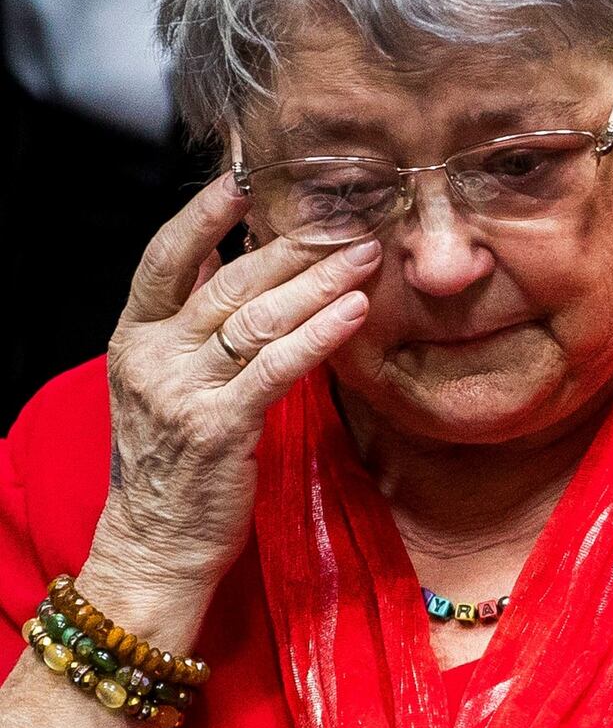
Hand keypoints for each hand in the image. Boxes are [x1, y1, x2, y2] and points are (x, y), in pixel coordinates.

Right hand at [91, 173, 381, 597]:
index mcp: (134, 337)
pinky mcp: (221, 428)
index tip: (245, 180)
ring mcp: (183, 392)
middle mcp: (153, 357)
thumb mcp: (157, 380)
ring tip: (363, 254)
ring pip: (259, 318)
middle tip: (343, 219)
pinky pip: (278, 367)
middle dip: (291, 245)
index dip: (203, 216)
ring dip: (318, 281)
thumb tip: (221, 257)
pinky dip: (320, 333)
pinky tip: (355, 310)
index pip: (164, 259)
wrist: (153, 547)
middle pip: (228, 282)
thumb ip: (185, 320)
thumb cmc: (168, 460)